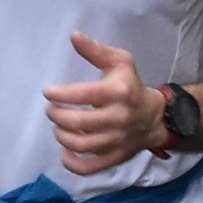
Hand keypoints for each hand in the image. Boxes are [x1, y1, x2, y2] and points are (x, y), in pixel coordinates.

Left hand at [41, 31, 163, 176]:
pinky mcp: (115, 158)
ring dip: (61, 135)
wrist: (154, 117)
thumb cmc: (130, 86)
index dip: (58, 94)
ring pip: (80, 144)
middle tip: (51, 110)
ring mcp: (117, 141)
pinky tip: (65, 150)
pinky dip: (71, 162)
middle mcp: (118, 118)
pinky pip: (88, 167)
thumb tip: (72, 35)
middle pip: (76, 122)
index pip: (81, 95)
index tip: (48, 91)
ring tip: (58, 126)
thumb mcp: (119, 61)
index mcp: (118, 92)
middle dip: (56, 115)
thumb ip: (95, 50)